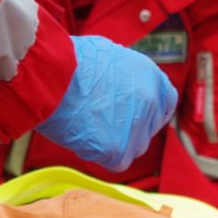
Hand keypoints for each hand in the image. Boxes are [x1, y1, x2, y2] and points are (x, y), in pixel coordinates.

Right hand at [35, 35, 177, 171]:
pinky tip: (86, 140)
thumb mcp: (110, 55)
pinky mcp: (119, 148)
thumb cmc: (71, 61)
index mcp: (151, 76)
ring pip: (134, 148)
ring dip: (116, 144)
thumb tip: (123, 86)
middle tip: (103, 124)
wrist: (52, 75)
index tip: (134, 116)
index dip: (150, 113)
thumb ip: (126, 76)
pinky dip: (102, 156)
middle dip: (129, 131)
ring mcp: (136, 126)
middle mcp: (151, 101)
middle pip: (148, 130)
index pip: (166, 103)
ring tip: (89, 128)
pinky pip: (117, 162)